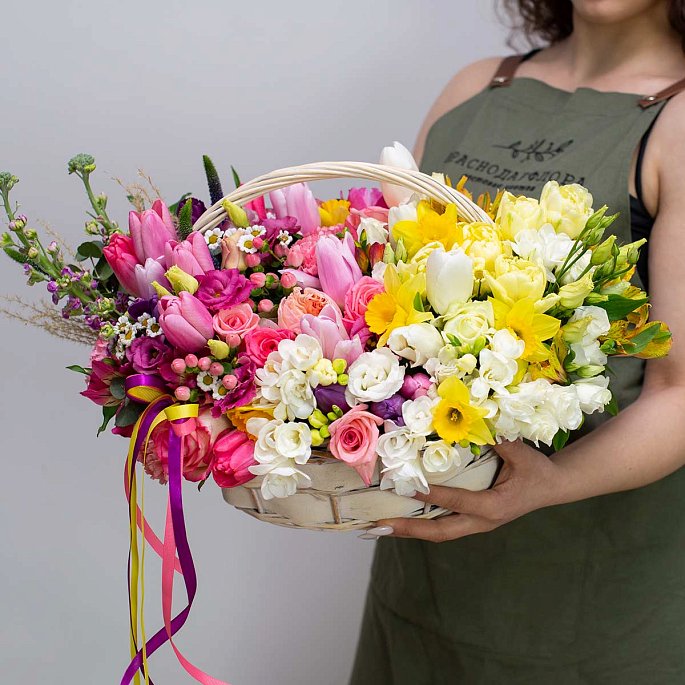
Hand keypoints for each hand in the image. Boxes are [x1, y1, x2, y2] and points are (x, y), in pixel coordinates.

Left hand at [375, 441, 568, 542]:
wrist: (553, 487)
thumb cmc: (536, 469)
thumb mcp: (520, 453)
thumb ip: (498, 439)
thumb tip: (471, 420)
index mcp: (493, 507)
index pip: (455, 500)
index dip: (429, 494)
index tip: (405, 488)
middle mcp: (482, 521)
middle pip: (440, 531)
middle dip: (408, 529)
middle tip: (379, 526)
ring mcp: (477, 524)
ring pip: (439, 532)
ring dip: (411, 530)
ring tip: (381, 527)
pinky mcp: (474, 520)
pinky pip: (444, 525)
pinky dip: (422, 523)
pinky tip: (403, 519)